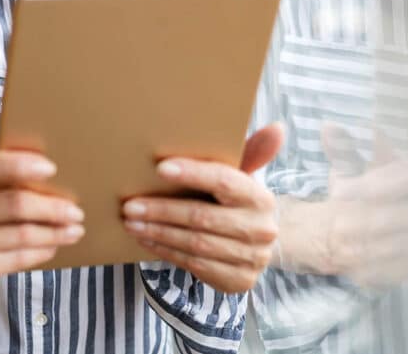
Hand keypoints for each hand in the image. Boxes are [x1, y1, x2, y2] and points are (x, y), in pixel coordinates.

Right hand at [0, 99, 85, 300]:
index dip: (18, 165)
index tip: (51, 167)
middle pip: (13, 205)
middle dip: (50, 207)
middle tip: (76, 209)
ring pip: (21, 236)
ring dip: (54, 231)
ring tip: (75, 227)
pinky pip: (17, 259)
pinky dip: (41, 251)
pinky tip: (54, 244)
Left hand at [121, 123, 284, 292]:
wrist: (259, 242)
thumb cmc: (237, 201)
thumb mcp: (243, 176)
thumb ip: (252, 152)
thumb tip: (278, 127)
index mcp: (259, 197)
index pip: (224, 181)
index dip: (192, 174)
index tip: (160, 167)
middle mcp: (260, 229)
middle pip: (202, 217)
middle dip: (162, 211)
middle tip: (130, 205)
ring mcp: (251, 258)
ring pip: (195, 243)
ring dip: (158, 233)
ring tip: (131, 223)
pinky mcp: (238, 280)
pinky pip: (195, 265)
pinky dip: (166, 252)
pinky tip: (146, 240)